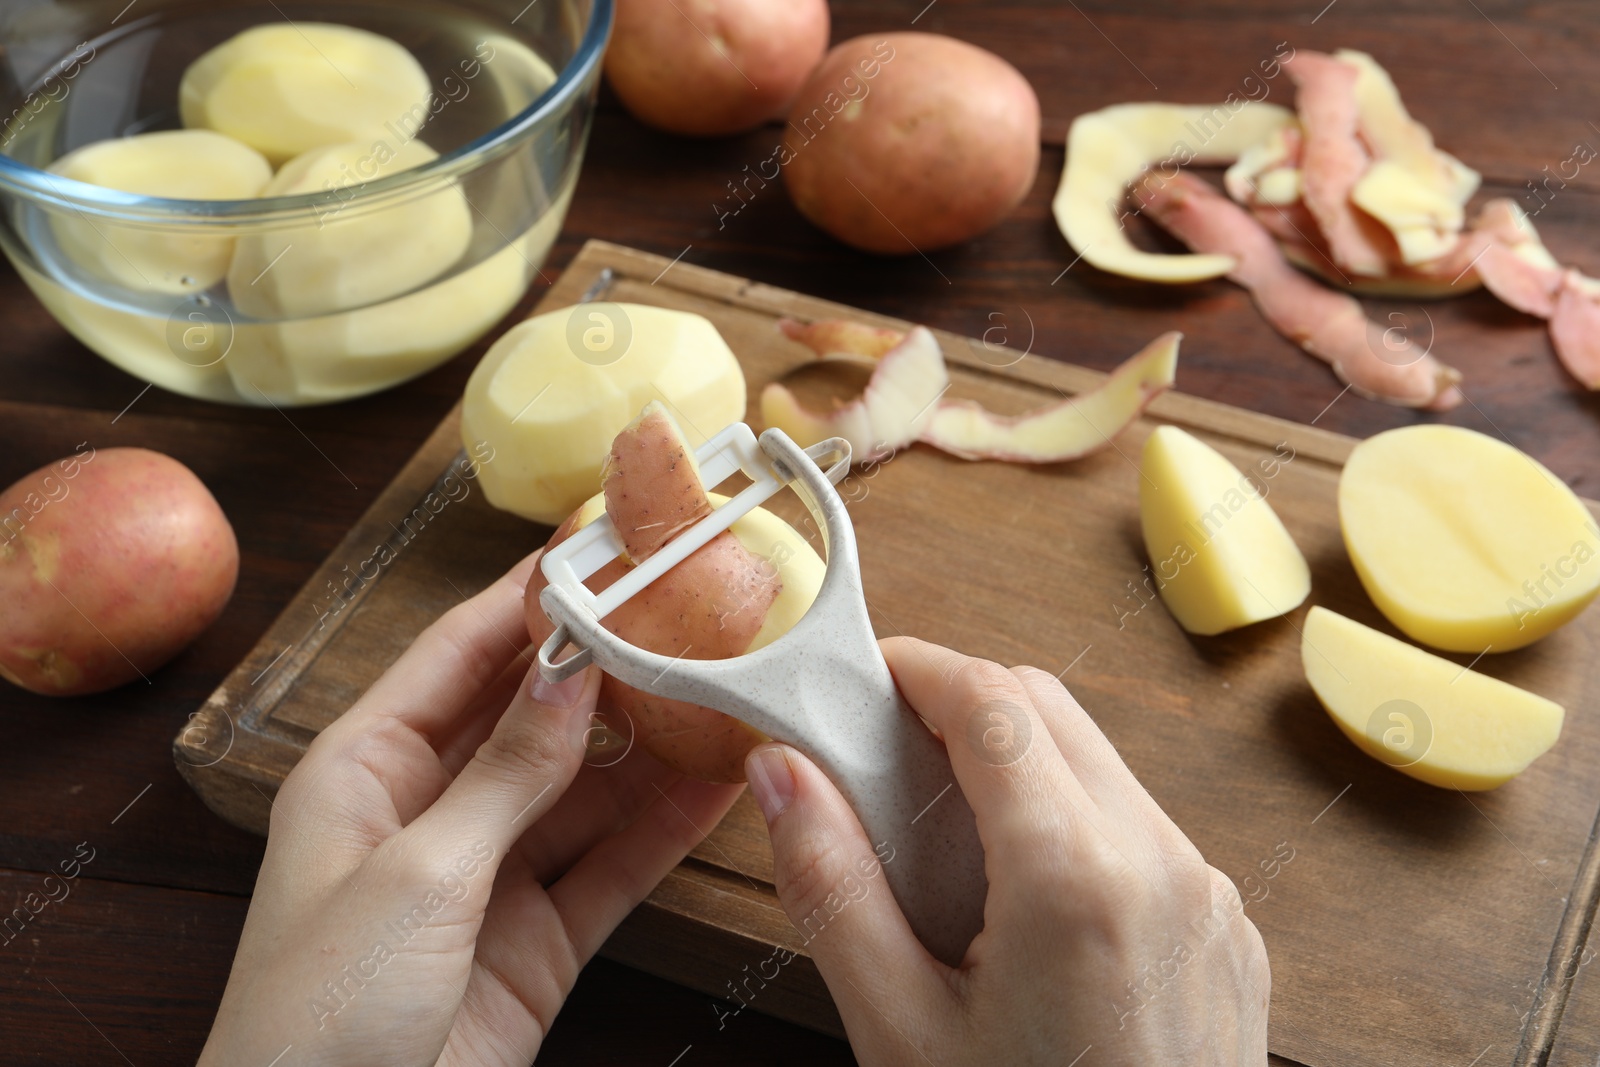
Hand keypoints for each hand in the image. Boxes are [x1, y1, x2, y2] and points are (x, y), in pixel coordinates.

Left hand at [201, 552, 742, 1065]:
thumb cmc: (323, 1008)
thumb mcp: (419, 872)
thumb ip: (507, 772)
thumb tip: (572, 667)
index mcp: (365, 768)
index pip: (458, 654)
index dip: (528, 602)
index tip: (602, 554)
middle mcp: (429, 809)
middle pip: (530, 717)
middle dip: (605, 671)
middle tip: (688, 617)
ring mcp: (489, 875)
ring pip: (583, 790)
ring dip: (648, 749)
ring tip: (724, 690)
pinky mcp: (538, 938)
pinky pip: (609, 867)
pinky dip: (662, 832)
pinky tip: (719, 789)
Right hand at [743, 637, 1269, 1065]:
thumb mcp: (899, 1032)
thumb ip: (832, 886)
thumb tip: (777, 771)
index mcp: (1077, 877)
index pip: (991, 700)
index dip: (916, 667)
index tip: (860, 676)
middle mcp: (1163, 862)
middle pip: (1049, 708)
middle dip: (960, 701)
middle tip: (881, 746)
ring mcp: (1209, 894)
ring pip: (1099, 761)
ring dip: (1016, 759)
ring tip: (939, 828)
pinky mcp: (1227, 928)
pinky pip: (1140, 826)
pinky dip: (1071, 815)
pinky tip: (1016, 890)